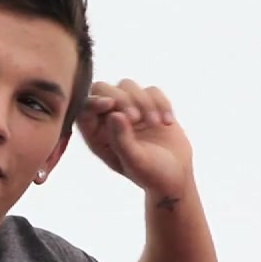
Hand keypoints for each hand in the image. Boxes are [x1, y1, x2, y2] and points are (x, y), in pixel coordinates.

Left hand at [76, 79, 192, 198]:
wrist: (176, 176)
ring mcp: (129, 109)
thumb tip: (113, 114)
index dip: (93, 101)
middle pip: (102, 89)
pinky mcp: (149, 104)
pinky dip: (161, 103)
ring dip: (143, 102)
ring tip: (154, 123)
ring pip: (127, 85)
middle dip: (120, 99)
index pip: (84, 109)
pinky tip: (167, 122)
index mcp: (96, 136)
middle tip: (136, 118)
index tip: (110, 104)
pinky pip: (152, 90)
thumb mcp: (135, 161)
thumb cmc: (151, 174)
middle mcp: (108, 119)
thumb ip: (121, 140)